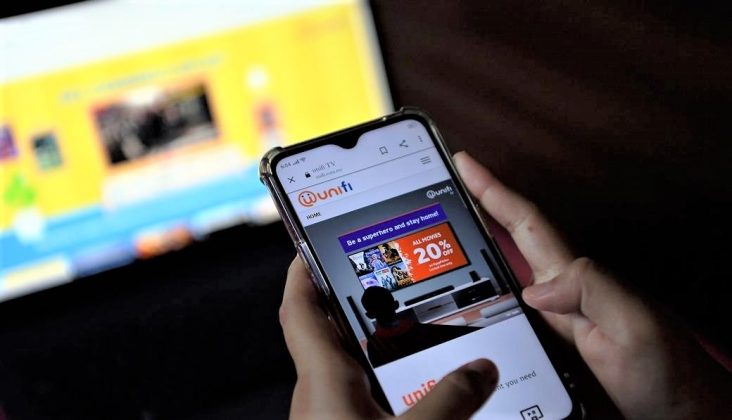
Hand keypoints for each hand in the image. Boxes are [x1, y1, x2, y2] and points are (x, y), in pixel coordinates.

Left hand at [280, 257, 498, 418]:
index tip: (312, 244)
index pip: (300, 309)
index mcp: (324, 378)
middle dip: (356, 303)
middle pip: (330, 332)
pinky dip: (387, 381)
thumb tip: (480, 369)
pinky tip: (417, 386)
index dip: (302, 271)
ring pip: (349, 366)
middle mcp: (320, 392)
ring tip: (414, 326)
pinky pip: (362, 395)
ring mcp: (329, 413)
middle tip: (388, 279)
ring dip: (377, 345)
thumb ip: (450, 400)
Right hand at [454, 151, 731, 419]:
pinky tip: (475, 286)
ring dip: (480, 239)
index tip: (465, 163)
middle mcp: (562, 289)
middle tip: (445, 183)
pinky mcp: (553, 339)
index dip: (494, 190)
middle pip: (513, 236)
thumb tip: (533, 286)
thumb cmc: (666, 373)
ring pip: (509, 266)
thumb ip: (590, 292)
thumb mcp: (633, 326)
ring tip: (451, 222)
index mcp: (574, 278)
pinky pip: (510, 300)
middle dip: (480, 204)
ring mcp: (557, 313)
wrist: (681, 412)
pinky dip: (488, 281)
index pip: (526, 223)